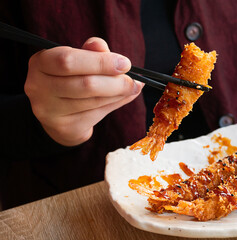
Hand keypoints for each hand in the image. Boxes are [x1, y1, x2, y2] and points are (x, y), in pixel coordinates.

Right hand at [24, 37, 143, 145]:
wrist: (59, 112)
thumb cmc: (71, 77)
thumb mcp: (79, 59)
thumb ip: (94, 52)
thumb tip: (116, 57)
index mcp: (40, 63)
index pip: (68, 60)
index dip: (101, 62)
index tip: (125, 64)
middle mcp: (38, 87)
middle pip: (86, 84)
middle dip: (116, 82)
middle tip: (135, 80)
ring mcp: (49, 111)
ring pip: (94, 101)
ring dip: (119, 94)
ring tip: (133, 87)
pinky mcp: (63, 127)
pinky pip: (97, 114)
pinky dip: (115, 104)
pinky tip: (124, 97)